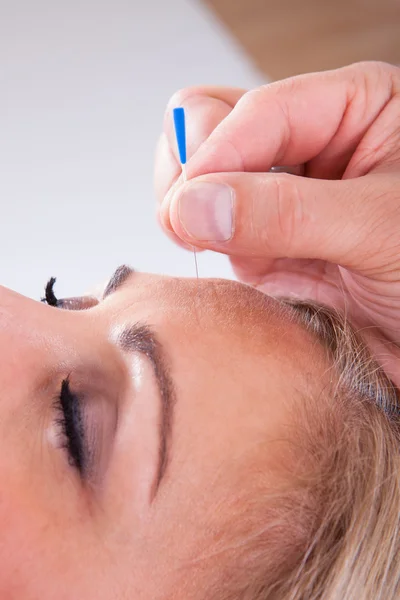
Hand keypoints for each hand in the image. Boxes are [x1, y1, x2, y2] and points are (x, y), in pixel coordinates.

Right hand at [155, 62, 399, 378]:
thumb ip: (290, 213)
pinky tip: (204, 253)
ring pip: (197, 170)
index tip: (191, 203)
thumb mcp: (379, 229)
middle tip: (192, 219)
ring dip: (184, 201)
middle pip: (212, 121)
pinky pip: (201, 224)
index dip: (219, 152)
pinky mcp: (257, 242)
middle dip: (193, 168)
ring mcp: (275, 195)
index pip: (260, 109)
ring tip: (198, 240)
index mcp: (353, 109)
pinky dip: (189, 237)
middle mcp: (307, 144)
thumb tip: (193, 205)